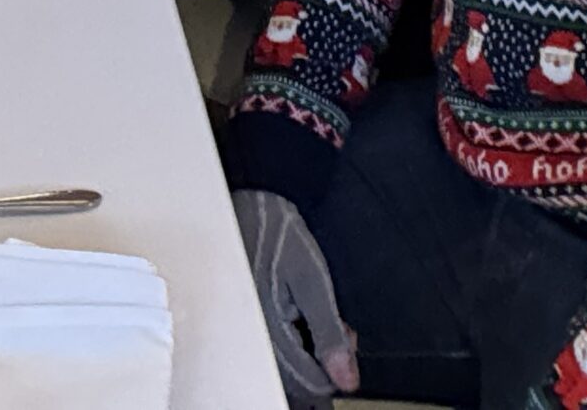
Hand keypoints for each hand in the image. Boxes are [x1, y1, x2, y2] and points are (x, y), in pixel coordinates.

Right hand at [234, 190, 357, 403]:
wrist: (241, 201)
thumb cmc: (274, 232)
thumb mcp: (310, 278)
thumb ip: (328, 331)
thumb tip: (348, 380)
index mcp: (266, 333)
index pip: (310, 385)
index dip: (336, 368)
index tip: (344, 338)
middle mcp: (250, 338)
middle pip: (294, 380)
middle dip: (320, 360)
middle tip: (334, 325)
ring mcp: (241, 330)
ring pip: (281, 366)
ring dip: (304, 350)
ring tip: (312, 314)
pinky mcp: (238, 321)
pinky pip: (268, 348)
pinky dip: (288, 338)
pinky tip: (294, 312)